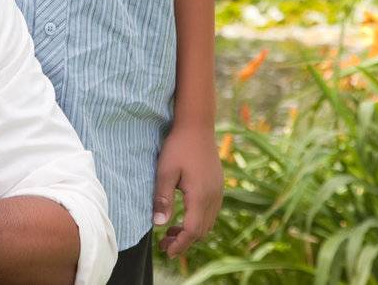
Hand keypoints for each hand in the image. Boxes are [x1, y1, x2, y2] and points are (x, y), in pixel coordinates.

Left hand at [153, 121, 222, 256]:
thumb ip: (162, 197)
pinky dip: (198, 220)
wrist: (197, 125)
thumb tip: (158, 224)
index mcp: (200, 196)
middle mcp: (214, 197)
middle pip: (202, 231)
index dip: (180, 244)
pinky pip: (211, 212)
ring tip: (170, 232)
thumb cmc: (178, 146)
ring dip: (192, 232)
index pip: (192, 231)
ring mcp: (218, 192)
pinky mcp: (218, 186)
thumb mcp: (165, 170)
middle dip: (184, 241)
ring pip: (208, 222)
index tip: (166, 251)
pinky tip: (184, 216)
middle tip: (164, 244)